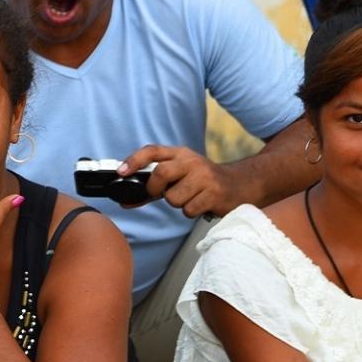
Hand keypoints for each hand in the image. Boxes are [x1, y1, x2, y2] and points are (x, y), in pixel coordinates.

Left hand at [119, 144, 246, 218]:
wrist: (240, 185)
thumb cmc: (202, 181)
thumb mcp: (179, 176)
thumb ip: (152, 187)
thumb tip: (125, 201)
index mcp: (180, 154)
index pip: (152, 151)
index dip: (134, 160)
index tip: (121, 172)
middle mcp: (191, 162)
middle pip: (160, 173)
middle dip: (155, 188)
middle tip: (160, 193)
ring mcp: (204, 177)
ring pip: (173, 197)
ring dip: (178, 203)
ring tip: (190, 198)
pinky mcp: (214, 194)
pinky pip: (188, 210)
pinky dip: (190, 211)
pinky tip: (201, 204)